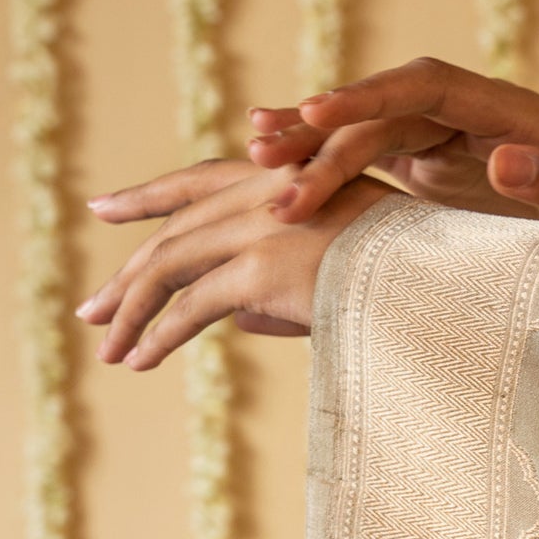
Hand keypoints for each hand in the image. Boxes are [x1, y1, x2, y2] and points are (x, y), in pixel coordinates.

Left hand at [80, 158, 390, 369]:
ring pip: (170, 268)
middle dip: (127, 275)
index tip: (103, 207)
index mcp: (286, 178)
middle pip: (173, 233)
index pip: (199, 182)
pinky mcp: (262, 270)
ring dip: (131, 312)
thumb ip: (284, 286)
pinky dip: (159, 335)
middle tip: (92, 309)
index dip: (147, 197)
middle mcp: (265, 193)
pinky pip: (192, 307)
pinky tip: (139, 360)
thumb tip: (239, 320)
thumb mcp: (345, 263)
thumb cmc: (412, 273)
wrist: (446, 276)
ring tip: (109, 350)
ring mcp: (260, 229)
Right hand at [244, 55, 538, 240]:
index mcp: (503, 109)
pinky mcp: (430, 166)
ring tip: (253, 160)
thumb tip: (506, 160)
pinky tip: (276, 172)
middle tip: (267, 161)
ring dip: (312, 148)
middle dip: (324, 133)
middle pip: (381, 110)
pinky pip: (369, 159)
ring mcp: (443, 138)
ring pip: (365, 134)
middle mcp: (464, 114)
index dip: (369, 96)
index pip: (423, 87)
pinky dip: (326, 164)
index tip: (320, 115)